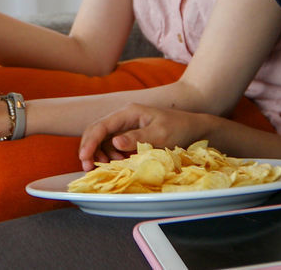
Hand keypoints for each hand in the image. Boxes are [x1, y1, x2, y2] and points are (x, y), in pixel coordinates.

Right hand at [77, 103, 213, 170]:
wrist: (195, 129)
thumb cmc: (180, 128)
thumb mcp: (160, 134)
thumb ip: (137, 138)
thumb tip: (114, 142)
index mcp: (128, 112)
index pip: (101, 126)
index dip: (89, 142)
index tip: (84, 158)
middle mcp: (124, 119)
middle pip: (96, 132)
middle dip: (89, 149)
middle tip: (88, 167)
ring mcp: (127, 128)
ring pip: (103, 141)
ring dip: (100, 154)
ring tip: (108, 166)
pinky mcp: (131, 138)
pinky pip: (113, 147)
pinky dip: (110, 156)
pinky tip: (117, 163)